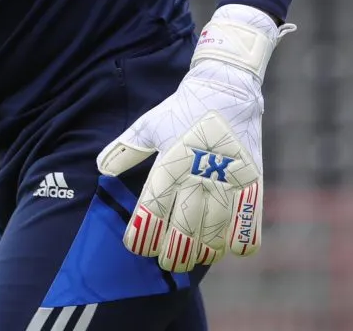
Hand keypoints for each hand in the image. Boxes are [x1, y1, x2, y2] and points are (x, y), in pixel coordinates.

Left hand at [96, 4, 294, 272]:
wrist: (226, 90)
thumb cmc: (182, 109)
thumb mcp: (149, 125)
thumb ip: (125, 149)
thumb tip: (101, 168)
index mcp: (170, 163)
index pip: (152, 209)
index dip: (142, 234)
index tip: (136, 246)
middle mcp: (197, 176)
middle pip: (183, 229)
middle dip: (172, 253)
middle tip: (167, 262)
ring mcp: (227, 182)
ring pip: (215, 234)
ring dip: (203, 250)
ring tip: (195, 255)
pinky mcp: (252, 183)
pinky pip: (250, 225)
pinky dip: (240, 242)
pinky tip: (228, 245)